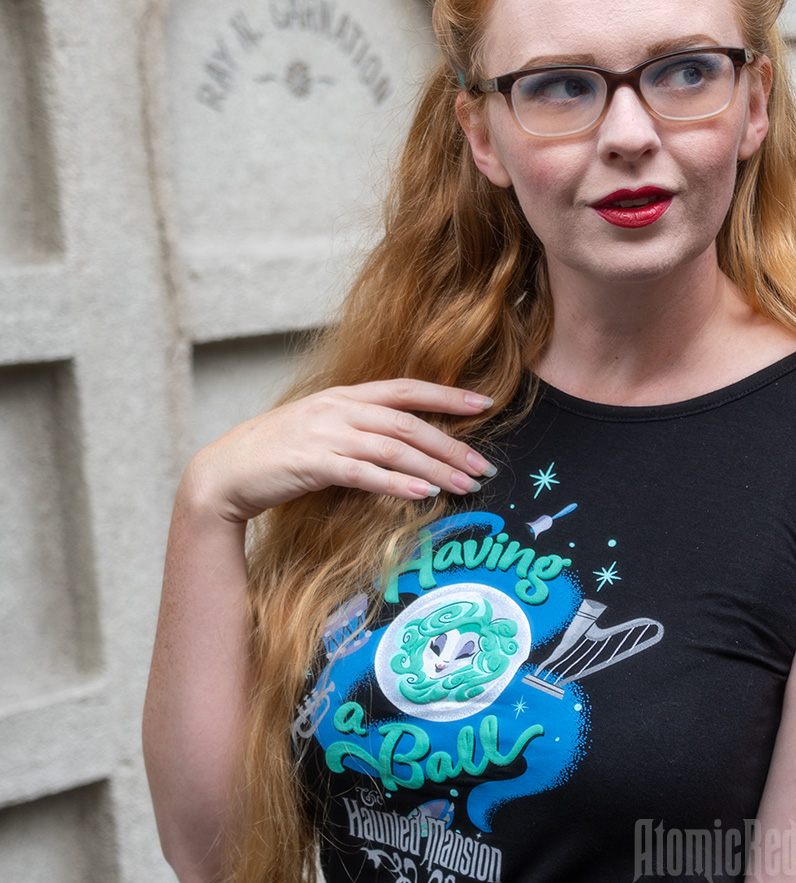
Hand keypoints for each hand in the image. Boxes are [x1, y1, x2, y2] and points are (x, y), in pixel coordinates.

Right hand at [181, 380, 495, 523]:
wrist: (224, 473)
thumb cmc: (276, 456)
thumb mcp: (321, 430)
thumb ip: (359, 430)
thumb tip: (404, 446)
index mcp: (343, 395)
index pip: (405, 388)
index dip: (446, 394)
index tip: (484, 404)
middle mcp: (338, 409)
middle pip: (407, 423)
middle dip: (451, 445)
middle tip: (484, 466)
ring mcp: (325, 434)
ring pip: (393, 448)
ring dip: (433, 467)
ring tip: (464, 485)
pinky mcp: (312, 463)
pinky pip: (363, 472)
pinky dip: (395, 483)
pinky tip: (421, 494)